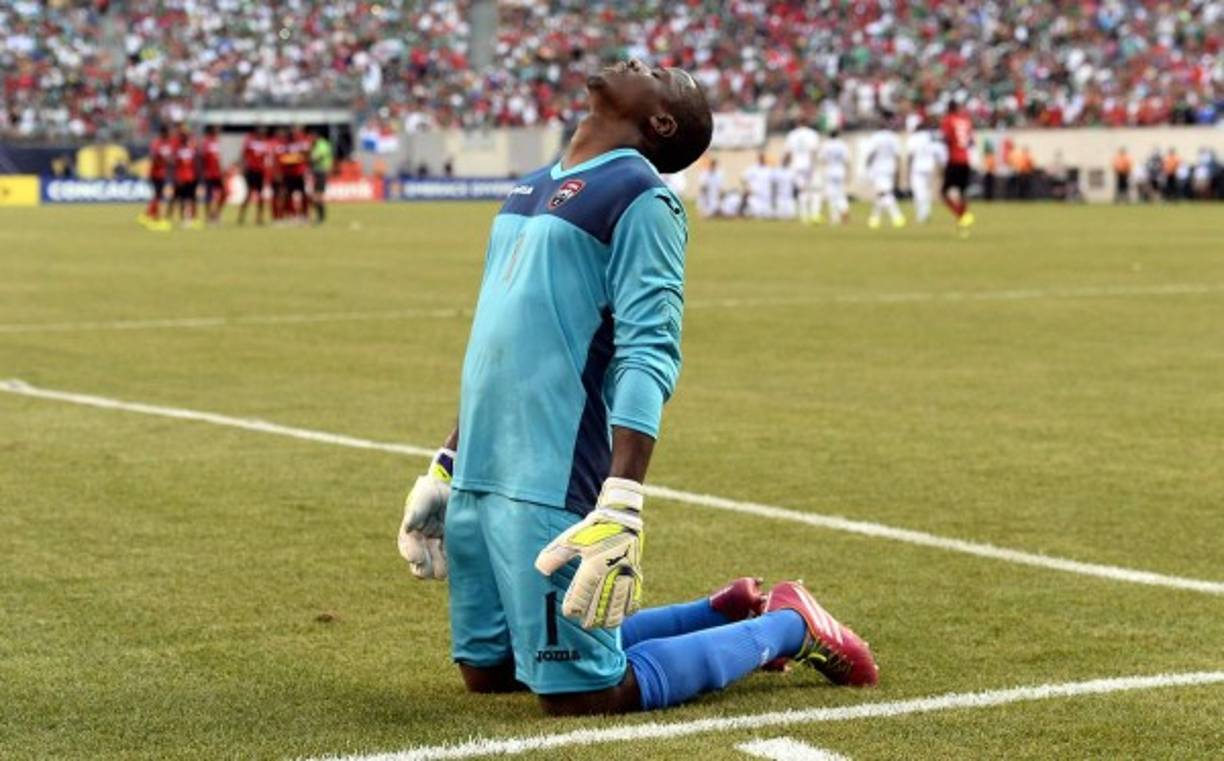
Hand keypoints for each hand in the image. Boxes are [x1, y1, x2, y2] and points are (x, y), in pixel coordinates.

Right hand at [397, 449, 453, 579]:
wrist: (453, 489)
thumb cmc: (434, 491)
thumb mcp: (425, 496)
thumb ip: (417, 510)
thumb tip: (407, 526)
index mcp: (411, 532)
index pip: (407, 548)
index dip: (411, 554)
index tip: (417, 558)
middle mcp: (423, 544)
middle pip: (420, 567)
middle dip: (425, 569)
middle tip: (432, 568)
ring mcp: (438, 548)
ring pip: (435, 570)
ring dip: (439, 569)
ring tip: (446, 567)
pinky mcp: (452, 549)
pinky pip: (451, 564)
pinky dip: (453, 565)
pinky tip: (458, 563)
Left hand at [534, 478, 643, 628]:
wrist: (622, 517)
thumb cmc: (593, 528)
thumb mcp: (571, 538)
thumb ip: (556, 555)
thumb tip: (540, 568)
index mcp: (593, 565)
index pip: (582, 595)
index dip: (575, 607)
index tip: (569, 613)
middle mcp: (611, 573)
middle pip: (601, 605)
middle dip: (592, 618)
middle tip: (584, 624)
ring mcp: (625, 574)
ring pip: (619, 604)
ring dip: (609, 618)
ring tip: (601, 624)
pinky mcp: (635, 574)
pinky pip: (634, 597)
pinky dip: (627, 609)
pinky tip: (621, 615)